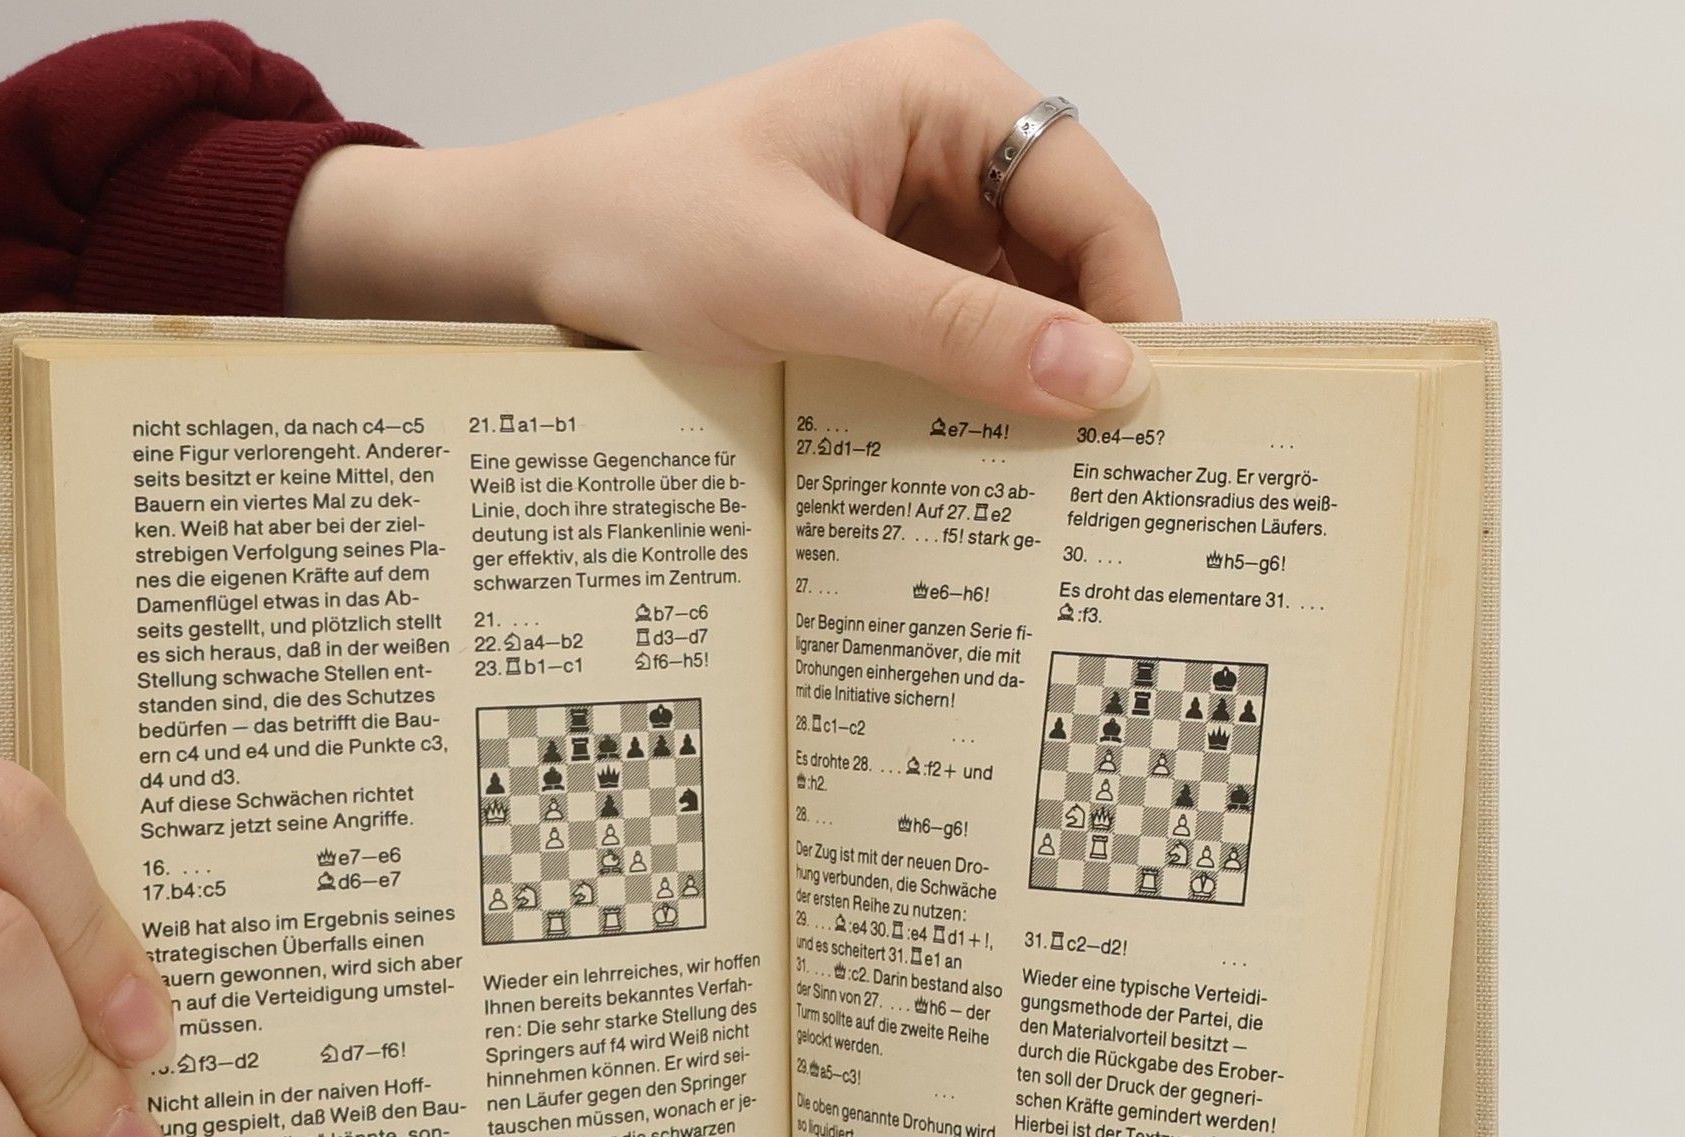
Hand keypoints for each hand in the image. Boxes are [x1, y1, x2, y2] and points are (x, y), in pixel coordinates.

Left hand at [287, 21, 1178, 416]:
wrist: (533, 251)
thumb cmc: (641, 226)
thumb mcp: (802, 281)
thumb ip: (952, 330)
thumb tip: (1101, 378)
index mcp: (946, 95)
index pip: (1096, 202)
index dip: (1138, 311)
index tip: (1150, 423)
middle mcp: (947, 147)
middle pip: (1072, 261)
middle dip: (1089, 360)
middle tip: (1107, 480)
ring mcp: (915, 217)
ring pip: (1020, 313)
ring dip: (1030, 393)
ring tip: (1047, 492)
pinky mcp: (878, 281)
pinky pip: (958, 344)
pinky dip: (971, 403)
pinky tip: (972, 467)